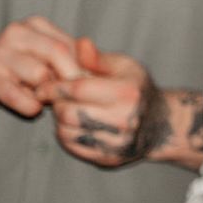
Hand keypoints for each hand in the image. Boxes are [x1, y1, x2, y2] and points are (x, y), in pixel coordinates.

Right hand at [0, 17, 81, 117]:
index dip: (83, 68)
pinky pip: (19, 96)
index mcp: (35, 25)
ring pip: (40, 75)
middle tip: (74, 98)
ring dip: (47, 93)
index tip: (89, 87)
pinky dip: (29, 105)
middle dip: (70, 78)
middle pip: (59, 53)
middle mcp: (18, 33)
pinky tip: (30, 106)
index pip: (70, 44)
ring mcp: (1, 54)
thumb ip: (68, 57)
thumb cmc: (14, 69)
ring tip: (43, 98)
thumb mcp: (42, 57)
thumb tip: (99, 68)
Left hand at [51, 37, 158, 166]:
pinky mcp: (108, 158)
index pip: (78, 89)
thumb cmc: (135, 89)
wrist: (159, 125)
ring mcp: (117, 142)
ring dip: (60, 119)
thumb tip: (80, 44)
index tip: (43, 86)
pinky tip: (74, 124)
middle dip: (57, 104)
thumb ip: (97, 58)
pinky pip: (73, 146)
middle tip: (58, 98)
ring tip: (68, 109)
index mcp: (128, 92)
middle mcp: (124, 120)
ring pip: (67, 132)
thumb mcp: (124, 67)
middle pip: (69, 113)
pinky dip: (66, 134)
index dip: (55, 87)